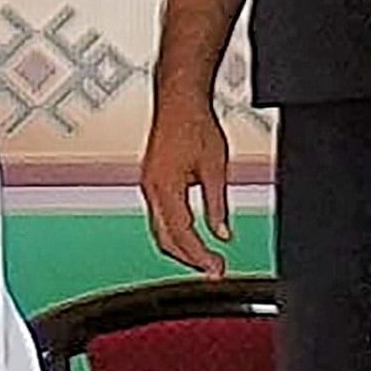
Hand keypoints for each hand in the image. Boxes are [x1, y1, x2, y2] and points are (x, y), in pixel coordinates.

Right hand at [136, 88, 237, 275]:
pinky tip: (190, 234)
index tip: (216, 269)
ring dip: (180, 247)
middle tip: (212, 270)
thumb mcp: (215, 167)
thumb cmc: (195, 124)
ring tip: (204, 258)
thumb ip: (218, 205)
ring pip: (159, 229)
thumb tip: (223, 233)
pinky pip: (158, 214)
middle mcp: (151, 189)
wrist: (179, 100)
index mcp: (165, 187)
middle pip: (165, 239)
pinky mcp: (151, 180)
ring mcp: (148, 184)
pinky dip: (174, 230)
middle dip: (188, 259)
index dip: (200, 256)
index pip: (182, 234)